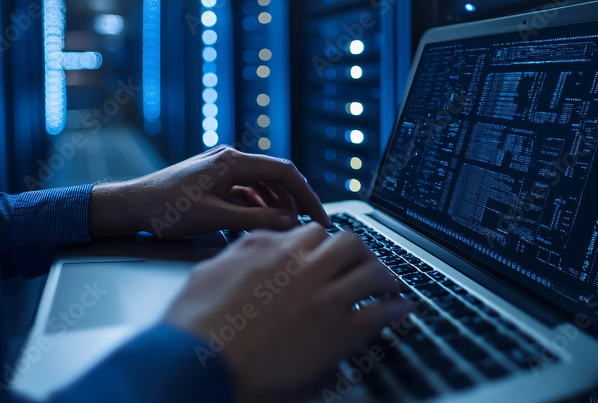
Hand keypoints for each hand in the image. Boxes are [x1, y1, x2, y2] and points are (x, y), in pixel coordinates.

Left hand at [88, 146, 330, 239]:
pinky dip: (257, 208)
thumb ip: (254, 220)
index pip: (284, 172)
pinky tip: (261, 225)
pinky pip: (245, 192)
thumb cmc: (164, 210)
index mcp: (232, 161)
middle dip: (294, 202)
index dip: (307, 195)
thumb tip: (289, 223)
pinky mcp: (213, 181)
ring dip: (276, 207)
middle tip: (309, 227)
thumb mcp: (214, 218)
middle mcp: (229, 159)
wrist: (130, 206)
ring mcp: (221, 169)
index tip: (320, 217)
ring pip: (261, 186)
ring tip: (286, 230)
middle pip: (276, 177)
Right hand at [162, 225, 412, 402]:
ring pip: (371, 271)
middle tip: (364, 264)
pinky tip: (403, 311)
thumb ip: (239, 255)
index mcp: (271, 251)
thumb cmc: (194, 329)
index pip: (311, 232)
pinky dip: (396, 310)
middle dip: (360, 253)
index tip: (327, 254)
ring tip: (390, 284)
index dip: (323, 243)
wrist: (198, 365)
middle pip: (349, 243)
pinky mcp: (338, 334)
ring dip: (385, 276)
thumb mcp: (207, 274)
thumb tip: (255, 248)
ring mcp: (324, 299)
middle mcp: (302, 268)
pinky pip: (381, 313)